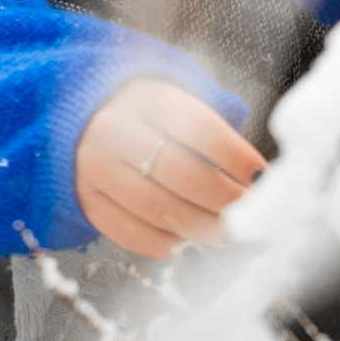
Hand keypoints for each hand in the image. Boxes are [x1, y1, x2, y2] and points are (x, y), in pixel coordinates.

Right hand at [73, 75, 266, 258]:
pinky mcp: (86, 199)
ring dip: (200, 228)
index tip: (260, 176)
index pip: (197, 126)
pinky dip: (163, 244)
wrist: (80, 120)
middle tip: (246, 214)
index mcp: (143, 96)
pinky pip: (129, 232)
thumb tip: (254, 173)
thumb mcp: (172, 102)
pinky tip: (185, 243)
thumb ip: (211, 128)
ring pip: (157, 208)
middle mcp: (114, 128)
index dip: (234, 155)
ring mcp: (95, 166)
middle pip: (180, 173)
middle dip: (223, 200)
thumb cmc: (144, 116)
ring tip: (225, 233)